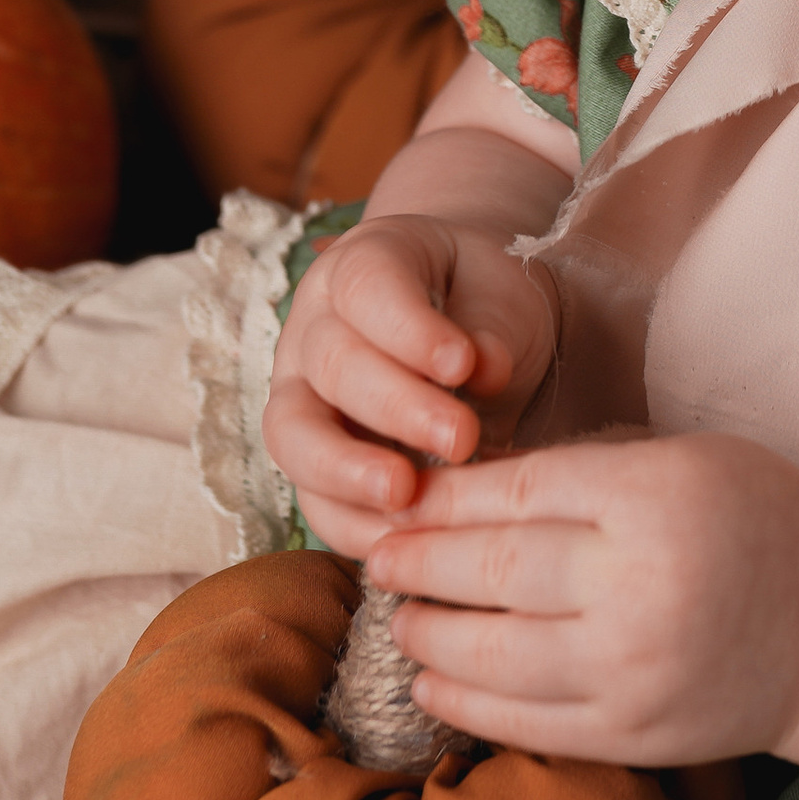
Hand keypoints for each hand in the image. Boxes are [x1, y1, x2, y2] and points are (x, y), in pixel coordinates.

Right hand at [263, 213, 554, 556]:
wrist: (472, 326)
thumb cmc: (485, 300)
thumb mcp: (503, 293)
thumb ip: (493, 326)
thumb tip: (486, 370)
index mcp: (362, 262)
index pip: (368, 288)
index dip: (410, 330)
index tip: (464, 364)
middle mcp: (314, 325)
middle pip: (333, 365)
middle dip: (396, 408)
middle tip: (461, 437)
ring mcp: (299, 393)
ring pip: (296, 436)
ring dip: (349, 473)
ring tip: (407, 498)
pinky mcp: (309, 459)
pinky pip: (312, 499)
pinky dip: (352, 524)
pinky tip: (402, 538)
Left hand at [368, 432, 798, 763]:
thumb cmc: (753, 517)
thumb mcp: (681, 461)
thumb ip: (587, 472)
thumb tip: (470, 486)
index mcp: (653, 498)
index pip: (520, 492)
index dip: (449, 497)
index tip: (406, 494)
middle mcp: (639, 584)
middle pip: (496, 572)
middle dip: (421, 564)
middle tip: (379, 555)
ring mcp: (633, 668)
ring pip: (498, 655)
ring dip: (432, 635)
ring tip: (400, 616)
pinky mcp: (633, 732)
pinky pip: (527, 720)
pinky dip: (467, 702)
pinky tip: (434, 679)